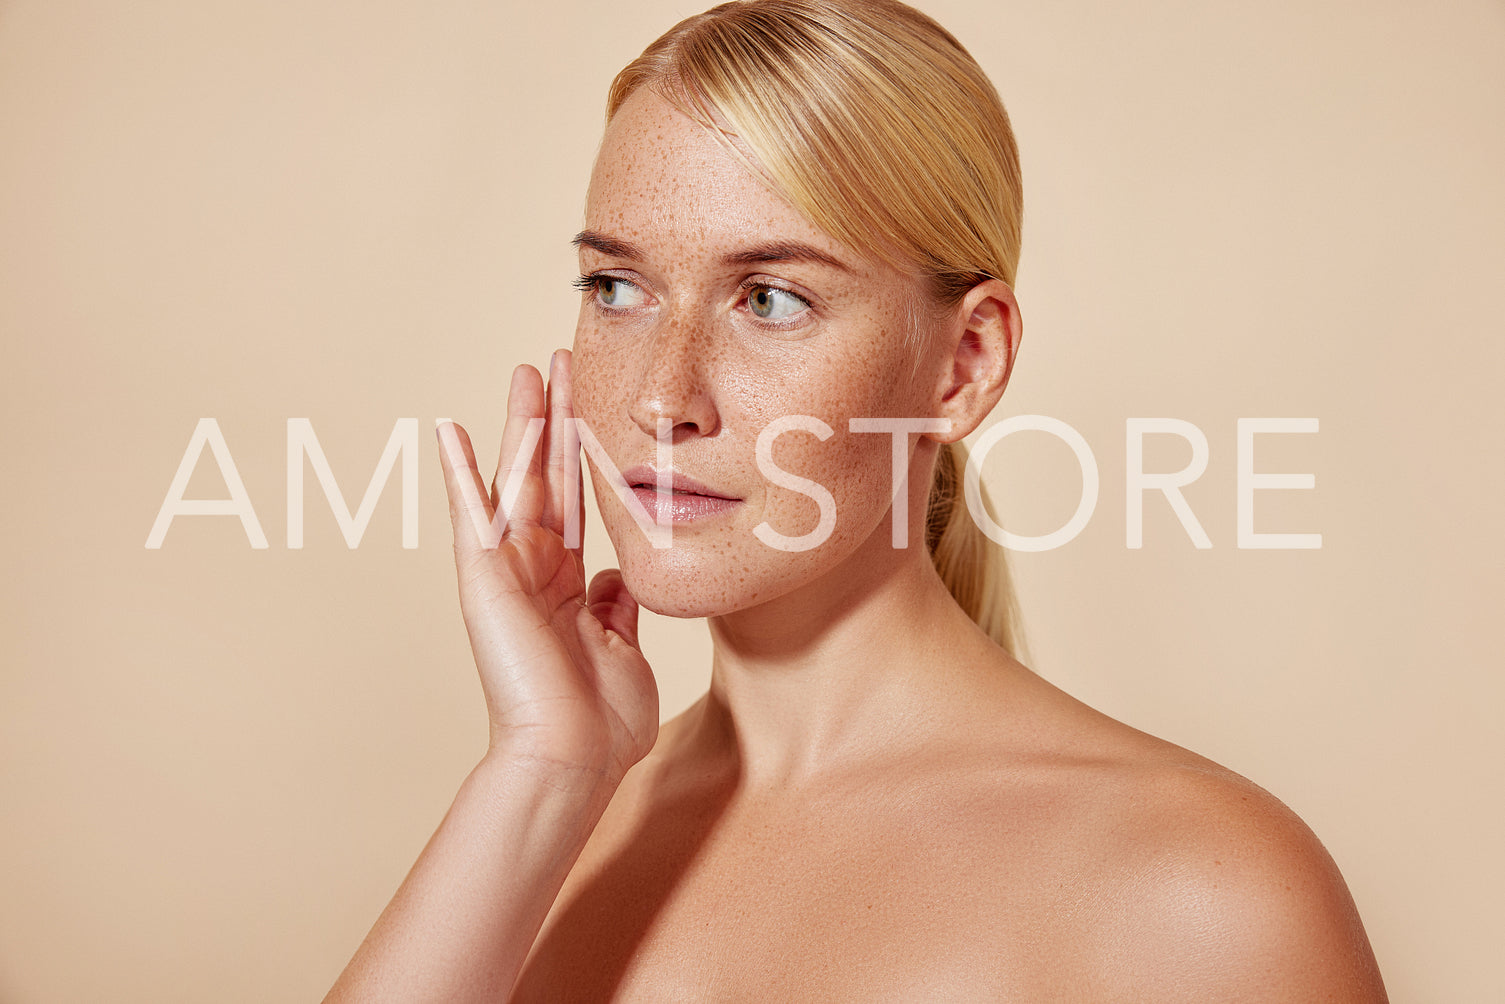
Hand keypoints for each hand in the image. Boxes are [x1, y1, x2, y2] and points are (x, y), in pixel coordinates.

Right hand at [436, 350, 657, 785]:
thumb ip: (617, 606)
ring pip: (517, 479)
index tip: (592, 405)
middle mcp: (535, 569)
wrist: (572, 758)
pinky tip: (448, 428)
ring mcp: (507, 570)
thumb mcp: (624, 649)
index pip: (577, 501)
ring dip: (525, 424)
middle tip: (560, 361)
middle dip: (558, 416)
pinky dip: (458, 470)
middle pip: (548, 475)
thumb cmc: (601, 722)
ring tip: (530, 371)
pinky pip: (470, 513)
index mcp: (569, 585)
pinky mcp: (484, 578)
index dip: (585, 452)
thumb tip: (617, 577)